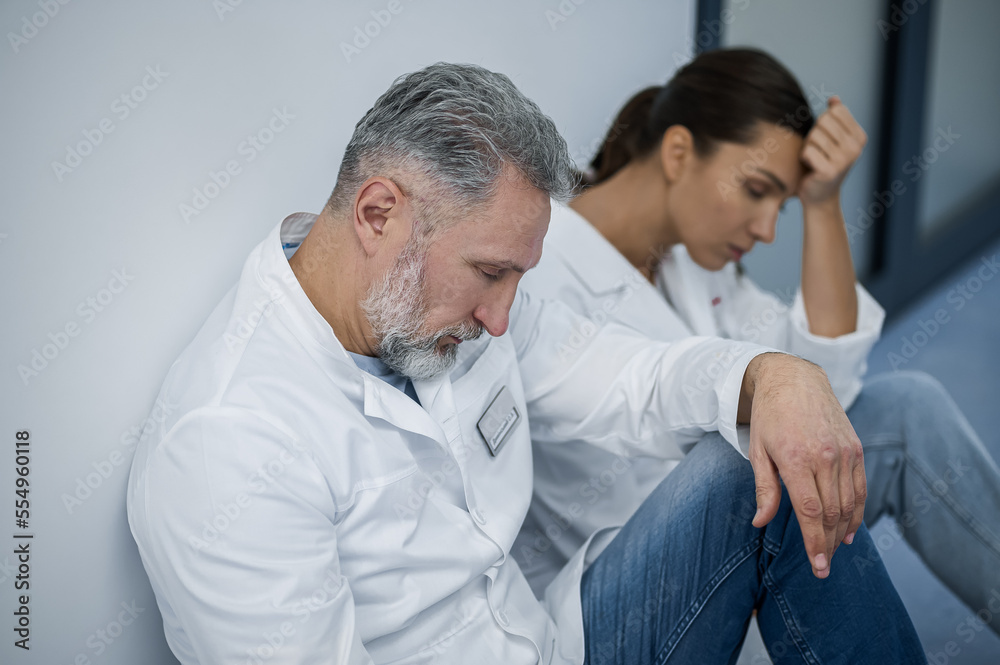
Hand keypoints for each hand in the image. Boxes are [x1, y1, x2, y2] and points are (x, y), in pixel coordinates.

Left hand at [741, 353, 865, 577]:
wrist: (794, 378)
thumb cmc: (770, 416)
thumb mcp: (757, 451)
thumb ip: (764, 489)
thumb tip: (760, 523)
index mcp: (795, 458)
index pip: (810, 511)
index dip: (814, 542)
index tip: (818, 566)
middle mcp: (824, 456)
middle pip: (832, 512)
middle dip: (828, 544)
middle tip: (823, 567)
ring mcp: (843, 452)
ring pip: (849, 503)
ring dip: (843, 532)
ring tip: (834, 551)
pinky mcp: (855, 448)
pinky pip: (860, 487)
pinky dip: (858, 511)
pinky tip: (850, 529)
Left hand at [797, 97, 866, 207]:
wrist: (819, 195)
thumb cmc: (822, 162)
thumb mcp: (831, 138)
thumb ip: (834, 118)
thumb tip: (834, 99)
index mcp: (859, 137)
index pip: (835, 111)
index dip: (823, 123)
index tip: (826, 140)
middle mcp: (856, 147)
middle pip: (824, 121)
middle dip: (814, 134)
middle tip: (818, 151)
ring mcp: (844, 160)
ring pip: (814, 136)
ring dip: (807, 147)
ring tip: (814, 160)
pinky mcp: (829, 171)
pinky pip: (807, 151)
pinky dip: (803, 157)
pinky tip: (810, 168)